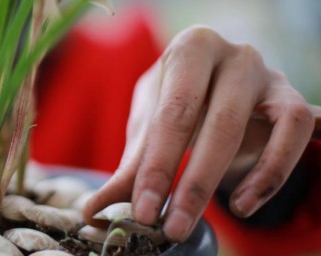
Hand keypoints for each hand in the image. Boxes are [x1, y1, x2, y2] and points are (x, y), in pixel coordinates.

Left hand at [83, 25, 320, 241]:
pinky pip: (296, 133)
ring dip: (242, 182)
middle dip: (193, 183)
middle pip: (217, 123)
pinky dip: (274, 173)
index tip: (143, 210)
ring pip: (264, 128)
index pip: (173, 113)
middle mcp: (232, 55)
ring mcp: (267, 75)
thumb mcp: (150, 126)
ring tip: (215, 218)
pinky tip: (245, 203)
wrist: (217, 82)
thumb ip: (129, 165)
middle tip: (171, 226)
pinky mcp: (291, 98)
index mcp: (189, 50)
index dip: (157, 167)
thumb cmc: (176, 103)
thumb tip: (94, 208)